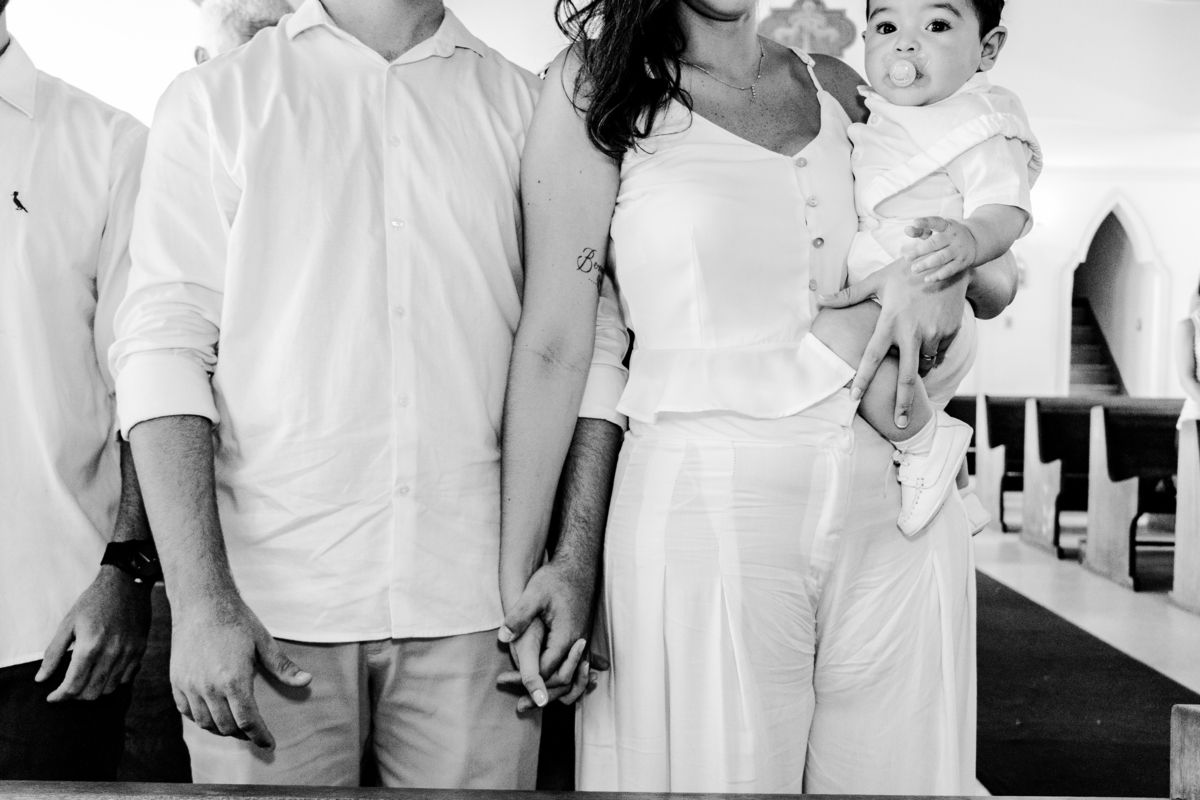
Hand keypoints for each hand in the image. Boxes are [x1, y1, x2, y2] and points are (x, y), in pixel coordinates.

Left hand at [36, 567, 152, 701]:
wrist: (127, 584)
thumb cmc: (94, 601)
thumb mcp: (68, 623)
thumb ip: (54, 653)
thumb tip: (41, 678)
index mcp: (90, 646)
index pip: (73, 684)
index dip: (60, 696)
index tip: (53, 697)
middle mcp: (111, 653)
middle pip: (91, 692)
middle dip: (75, 696)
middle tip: (68, 688)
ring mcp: (128, 653)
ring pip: (109, 689)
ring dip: (94, 690)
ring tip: (85, 681)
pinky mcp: (140, 650)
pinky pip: (126, 678)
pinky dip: (113, 681)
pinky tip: (104, 672)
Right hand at [169, 595, 310, 748]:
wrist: (201, 603)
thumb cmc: (236, 620)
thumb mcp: (263, 642)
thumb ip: (283, 667)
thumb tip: (307, 681)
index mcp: (234, 679)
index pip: (248, 721)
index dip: (260, 736)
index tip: (269, 743)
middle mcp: (209, 687)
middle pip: (227, 726)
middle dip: (243, 733)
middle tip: (254, 731)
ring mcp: (190, 686)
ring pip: (205, 723)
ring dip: (222, 728)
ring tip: (235, 725)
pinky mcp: (176, 681)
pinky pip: (187, 711)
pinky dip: (201, 718)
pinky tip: (213, 713)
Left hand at [497, 558, 602, 709]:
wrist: (578, 566)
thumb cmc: (555, 579)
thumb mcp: (534, 593)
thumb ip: (519, 616)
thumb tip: (502, 635)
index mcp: (565, 636)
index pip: (546, 670)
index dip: (525, 680)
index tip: (505, 682)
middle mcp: (577, 643)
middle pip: (562, 681)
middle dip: (539, 694)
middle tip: (518, 707)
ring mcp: (581, 641)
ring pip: (573, 678)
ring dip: (555, 693)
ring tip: (536, 704)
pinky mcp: (580, 638)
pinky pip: (576, 669)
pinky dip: (569, 683)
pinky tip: (558, 689)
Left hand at [819, 258, 967, 426]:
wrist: (948, 262)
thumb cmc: (907, 271)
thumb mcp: (877, 280)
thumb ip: (849, 295)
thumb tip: (821, 298)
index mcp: (890, 322)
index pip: (872, 357)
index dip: (862, 379)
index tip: (854, 397)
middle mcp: (912, 333)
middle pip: (907, 377)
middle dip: (904, 404)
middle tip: (902, 424)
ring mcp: (933, 334)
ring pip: (924, 365)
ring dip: (917, 370)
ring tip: (912, 361)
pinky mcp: (949, 333)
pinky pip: (938, 354)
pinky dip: (932, 355)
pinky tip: (928, 342)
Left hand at [904, 217, 978, 282]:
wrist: (976, 242)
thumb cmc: (948, 236)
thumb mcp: (937, 230)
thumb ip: (921, 230)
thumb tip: (906, 229)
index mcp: (947, 226)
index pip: (936, 222)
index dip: (925, 222)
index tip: (915, 222)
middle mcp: (953, 237)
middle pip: (935, 243)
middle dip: (920, 250)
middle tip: (907, 257)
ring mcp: (958, 250)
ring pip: (941, 257)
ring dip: (926, 264)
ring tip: (914, 269)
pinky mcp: (961, 262)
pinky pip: (950, 270)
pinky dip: (938, 275)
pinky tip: (927, 279)